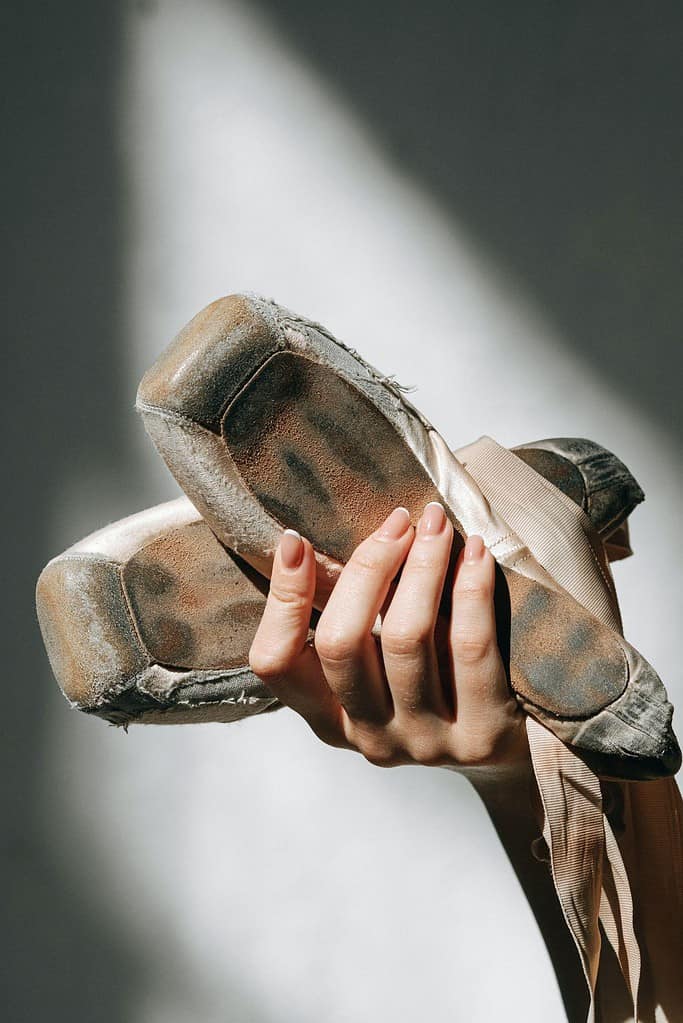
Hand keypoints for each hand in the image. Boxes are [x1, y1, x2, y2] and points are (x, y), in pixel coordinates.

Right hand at [248, 504, 528, 770]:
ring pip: (406, 638)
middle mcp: (367, 735)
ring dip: (421, 567)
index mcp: (328, 716)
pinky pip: (468, 647)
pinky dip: (470, 589)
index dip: (281, 599)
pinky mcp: (479, 736)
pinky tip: (476, 552)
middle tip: (397, 521)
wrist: (516, 751)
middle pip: (341, 643)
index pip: (276, 661)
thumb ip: (348, 612)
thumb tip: (308, 541)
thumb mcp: (381, 656)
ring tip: (436, 523)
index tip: (296, 541)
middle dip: (367, 568)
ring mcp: (423, 742)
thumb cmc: (437, 679)